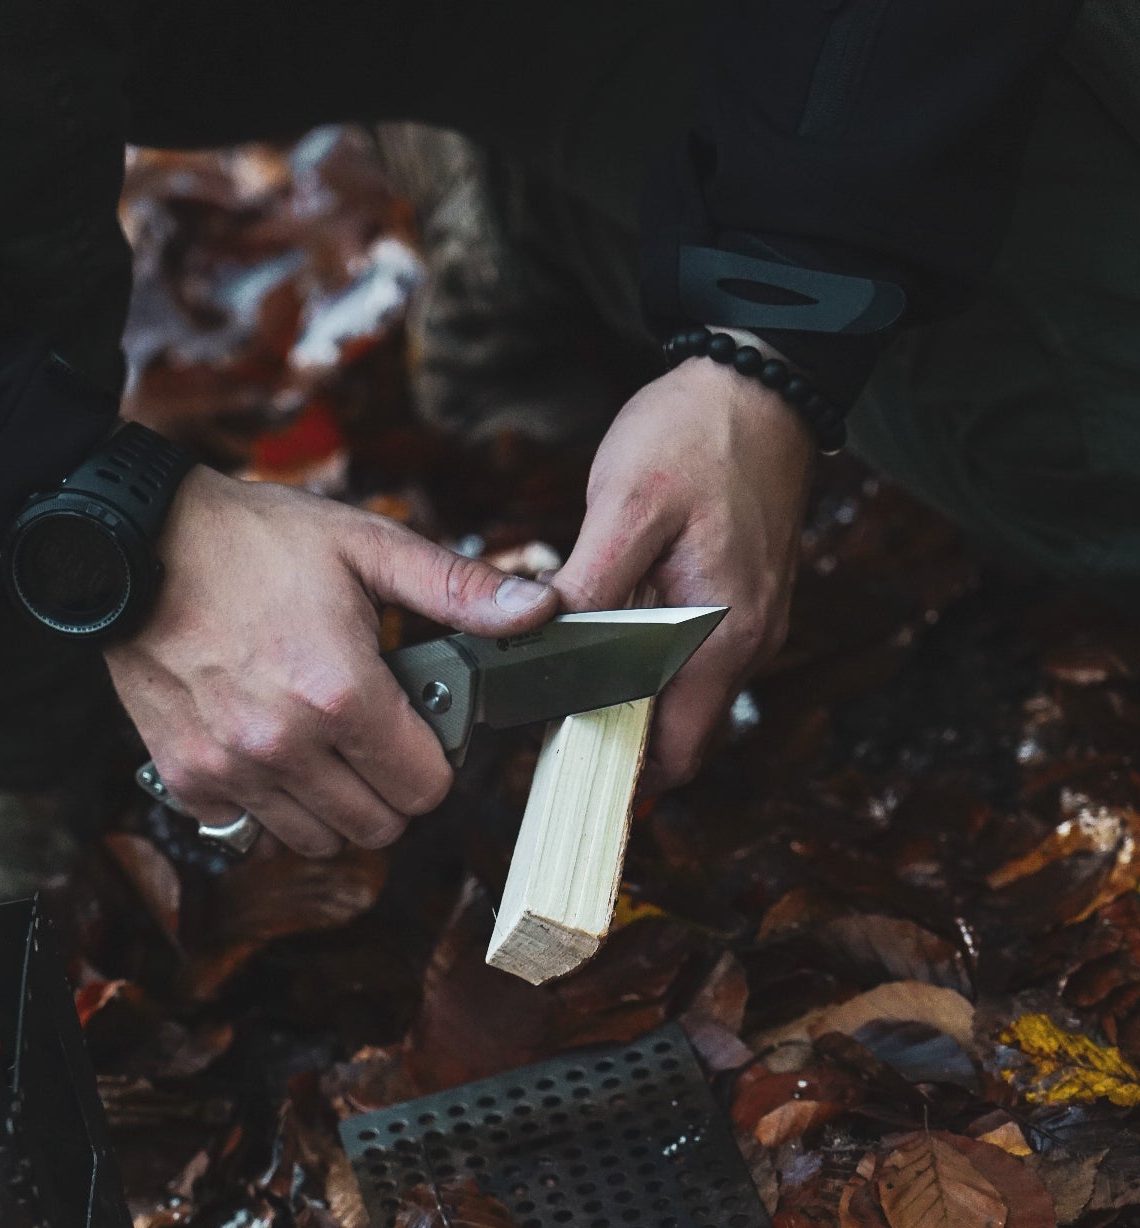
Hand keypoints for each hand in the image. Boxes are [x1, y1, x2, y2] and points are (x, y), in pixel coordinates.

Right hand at [106, 468, 556, 855]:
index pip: (427, 788)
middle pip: (379, 826)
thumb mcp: (366, 546)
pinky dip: (269, 806)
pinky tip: (268, 751)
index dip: (433, 760)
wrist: (133, 546)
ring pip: (320, 840)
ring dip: (333, 805)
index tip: (417, 728)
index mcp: (342, 693)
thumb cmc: (252, 541)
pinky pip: (254, 831)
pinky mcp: (190, 779)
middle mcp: (285, 744)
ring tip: (320, 741)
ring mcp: (232, 769)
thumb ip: (458, 589)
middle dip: (389, 788)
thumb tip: (541, 609)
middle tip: (371, 735)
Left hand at [554, 357, 814, 789]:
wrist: (760, 382)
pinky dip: (654, 657)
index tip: (561, 749)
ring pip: (686, 696)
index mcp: (724, 636)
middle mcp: (749, 644)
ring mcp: (752, 624)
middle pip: (680, 733)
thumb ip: (591, 587)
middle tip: (553, 707)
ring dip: (634, 691)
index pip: (677, 752)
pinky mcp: (744, 600)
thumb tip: (550, 650)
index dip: (618, 763)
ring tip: (576, 661)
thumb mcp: (627, 504)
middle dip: (620, 731)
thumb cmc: (697, 435)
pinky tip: (616, 622)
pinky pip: (696, 657)